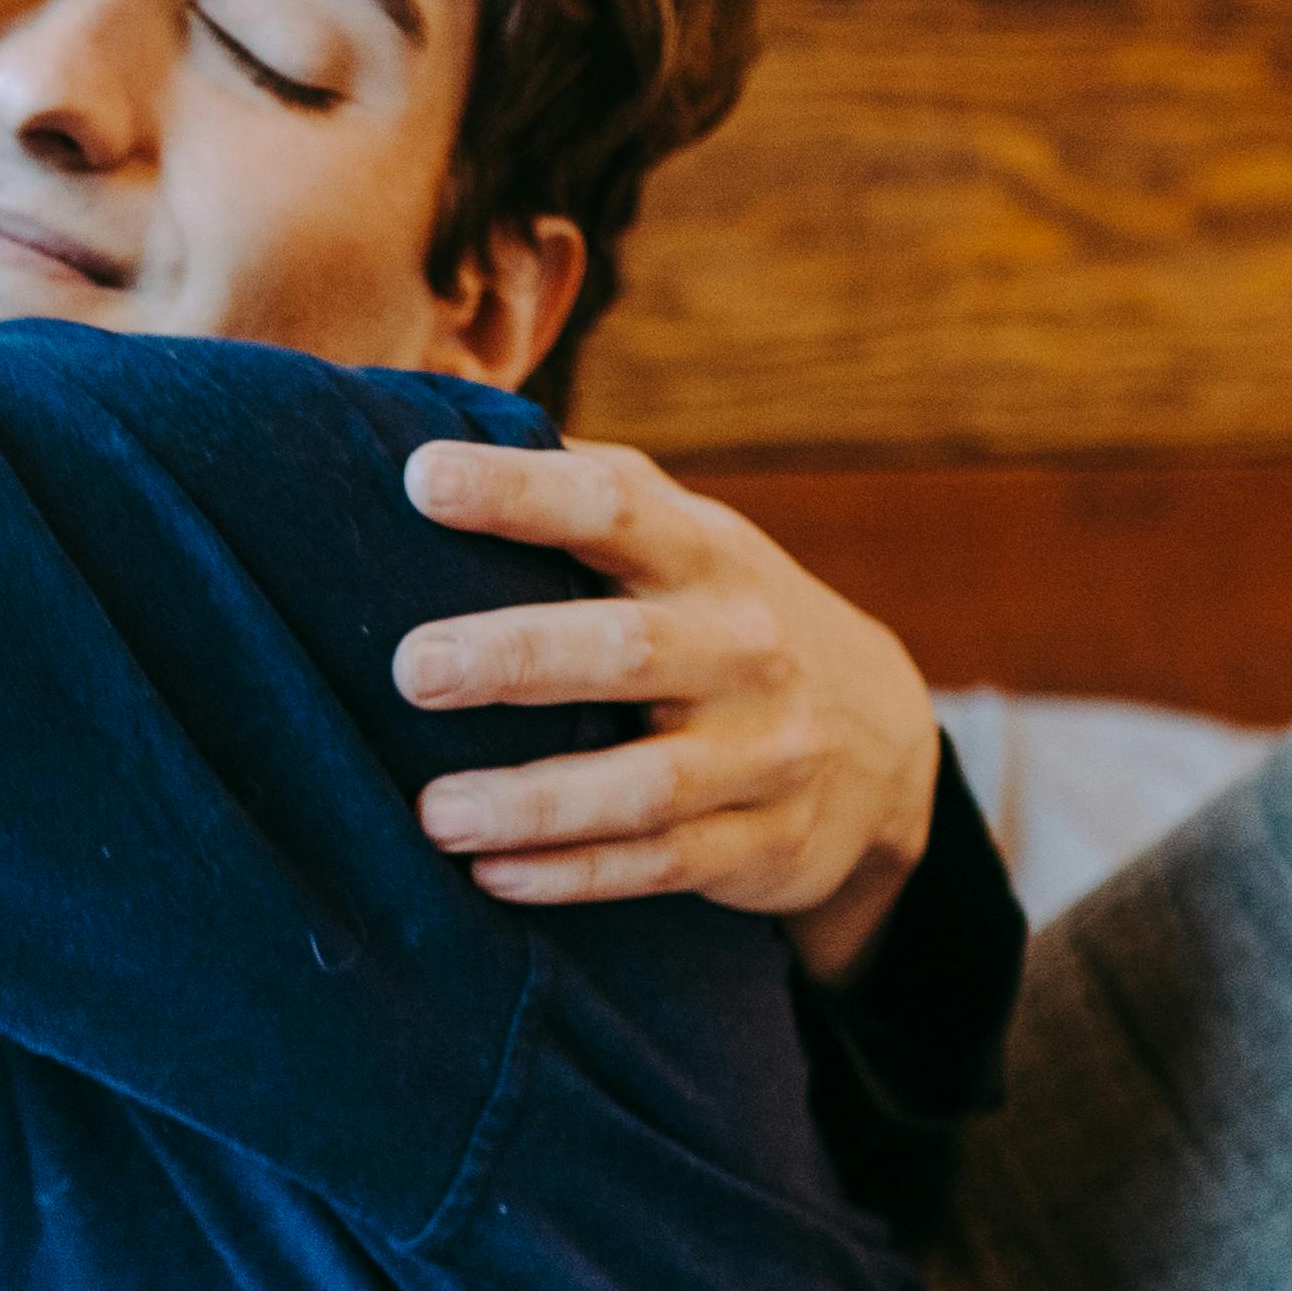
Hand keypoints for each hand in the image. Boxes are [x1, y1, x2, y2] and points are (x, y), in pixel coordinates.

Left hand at [392, 439, 940, 977]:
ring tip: (430, 814)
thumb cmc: (721, 614)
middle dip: (516, 657)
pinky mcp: (763, 842)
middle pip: (627, 650)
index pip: (612, 508)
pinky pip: (662, 864)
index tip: (421, 481)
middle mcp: (740, 647)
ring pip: (644, 783)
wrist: (880, 734)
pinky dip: (576, 875)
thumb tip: (431, 414)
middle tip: (410, 669)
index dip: (519, 492)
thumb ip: (582, 485)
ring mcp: (760, 751)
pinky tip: (492, 876)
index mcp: (703, 554)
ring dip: (534, 800)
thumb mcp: (683, 535)